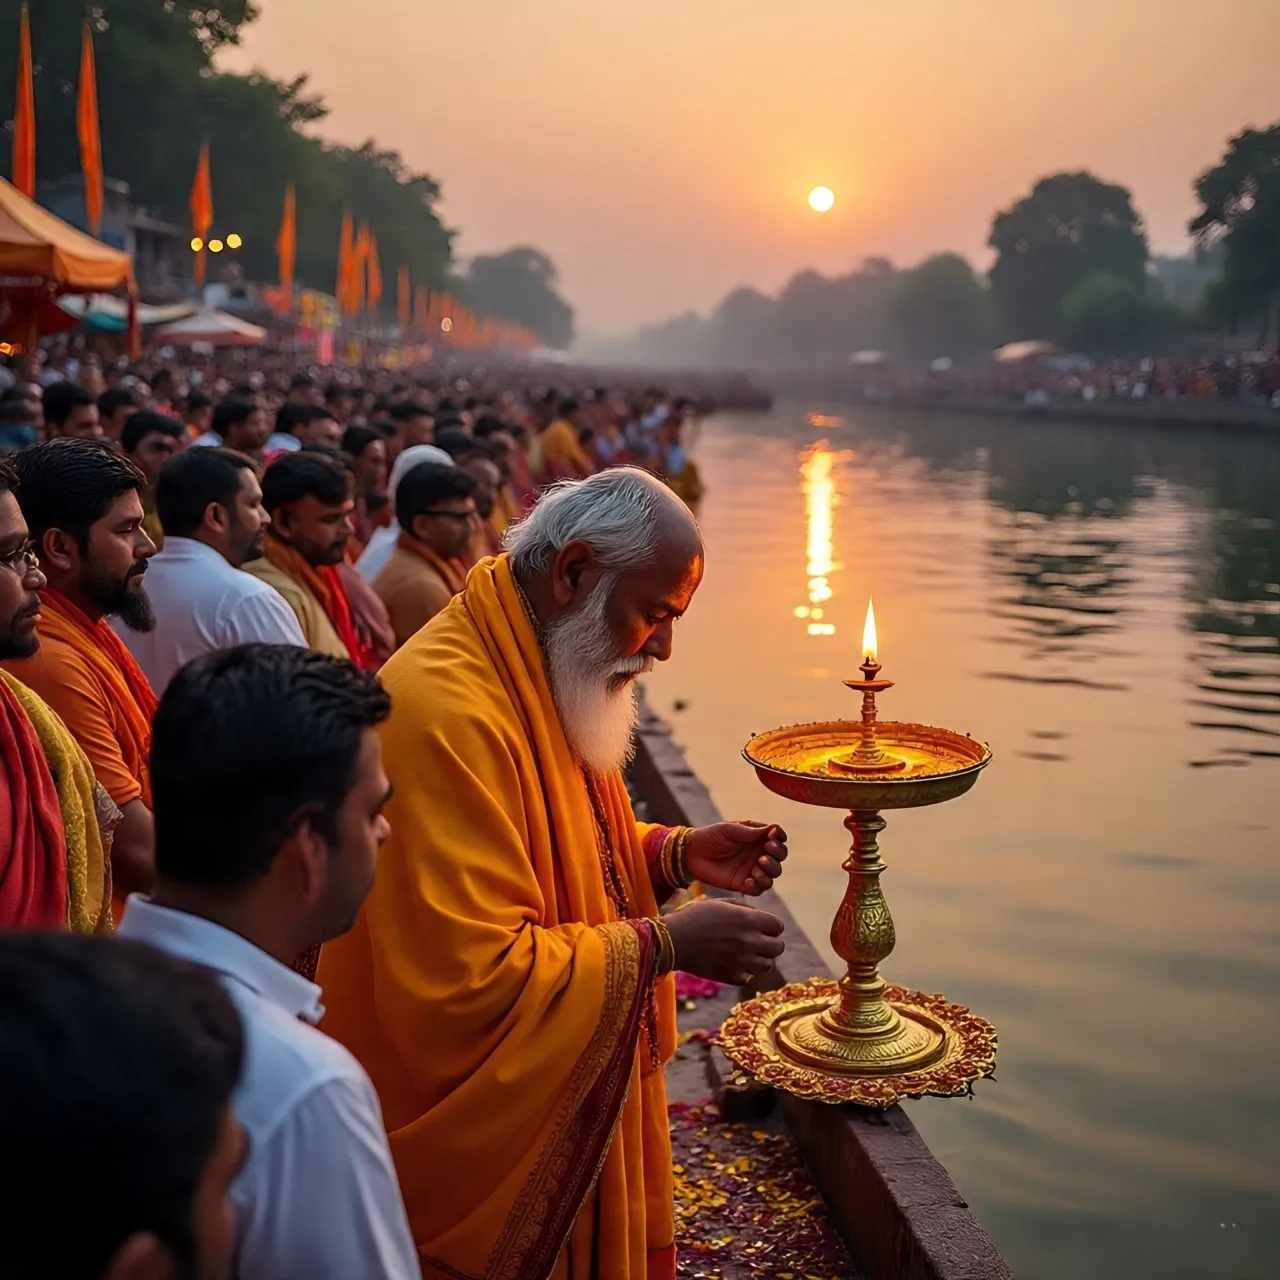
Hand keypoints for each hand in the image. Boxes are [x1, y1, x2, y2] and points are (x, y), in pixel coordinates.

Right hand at [664, 898, 784, 984]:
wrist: (673, 939)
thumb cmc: (695, 916)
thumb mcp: (720, 903)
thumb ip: (744, 908)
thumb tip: (758, 916)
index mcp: (749, 920)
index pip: (778, 926)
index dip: (771, 926)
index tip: (761, 927)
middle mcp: (750, 941)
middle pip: (778, 947)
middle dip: (770, 943)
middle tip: (758, 942)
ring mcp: (742, 961)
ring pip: (768, 965)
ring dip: (761, 959)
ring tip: (749, 955)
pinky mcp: (731, 976)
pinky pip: (749, 978)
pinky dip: (745, 972)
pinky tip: (735, 964)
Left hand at [684, 822, 787, 896]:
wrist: (692, 853)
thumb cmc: (711, 836)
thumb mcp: (730, 830)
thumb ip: (752, 832)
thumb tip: (774, 829)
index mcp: (757, 838)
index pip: (778, 839)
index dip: (779, 839)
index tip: (771, 838)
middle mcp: (758, 854)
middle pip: (779, 858)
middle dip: (777, 856)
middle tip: (765, 854)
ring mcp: (752, 870)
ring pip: (773, 875)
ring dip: (770, 872)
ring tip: (757, 867)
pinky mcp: (743, 884)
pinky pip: (758, 890)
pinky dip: (757, 886)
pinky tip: (748, 881)